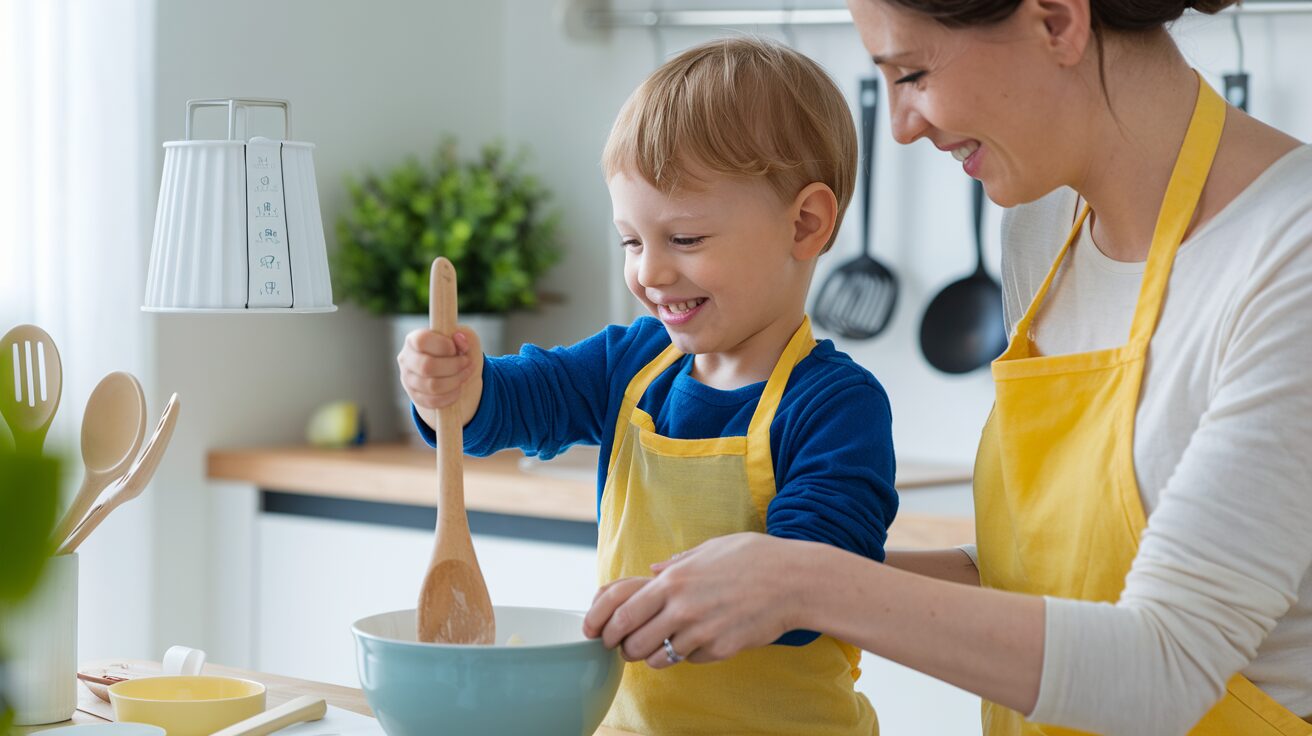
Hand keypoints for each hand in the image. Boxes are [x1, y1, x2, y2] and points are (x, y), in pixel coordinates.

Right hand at [397, 326, 483, 429]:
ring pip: (432, 386)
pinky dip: (450, 396)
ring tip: (464, 375)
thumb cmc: (448, 351)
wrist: (441, 370)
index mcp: (412, 340)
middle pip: (427, 366)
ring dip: (455, 381)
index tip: (456, 349)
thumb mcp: (455, 339)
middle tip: (466, 363)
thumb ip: (459, 338)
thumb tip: (460, 338)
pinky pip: (433, 401)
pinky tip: (458, 388)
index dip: (443, 345)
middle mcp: (406, 360)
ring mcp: (408, 380)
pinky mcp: (415, 396)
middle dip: (454, 366)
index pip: (422, 341)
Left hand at [583, 533, 813, 668]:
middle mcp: (682, 608)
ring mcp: (701, 632)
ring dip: (655, 654)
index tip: (601, 633)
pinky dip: (690, 654)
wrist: (795, 581)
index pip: (623, 612)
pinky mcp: (720, 650)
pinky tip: (702, 637)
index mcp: (674, 580)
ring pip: (658, 658)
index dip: (606, 627)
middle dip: (624, 647)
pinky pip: (691, 660)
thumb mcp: (710, 549)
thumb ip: (677, 563)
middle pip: (633, 642)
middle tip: (626, 645)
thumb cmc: (754, 558)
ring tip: (664, 643)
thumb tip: (653, 569)